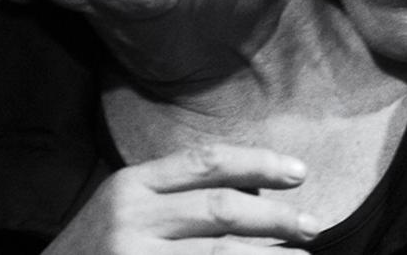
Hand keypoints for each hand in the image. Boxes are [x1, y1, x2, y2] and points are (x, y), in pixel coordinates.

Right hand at [44, 143, 322, 253]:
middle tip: (311, 224)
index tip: (299, 171)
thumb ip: (173, 195)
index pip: (206, 161)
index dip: (258, 163)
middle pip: (220, 208)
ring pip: (220, 254)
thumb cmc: (94, 252)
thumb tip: (251, 191)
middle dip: (275, 216)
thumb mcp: (124, 209)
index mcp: (131, 184)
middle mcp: (132, 217)